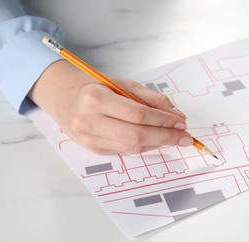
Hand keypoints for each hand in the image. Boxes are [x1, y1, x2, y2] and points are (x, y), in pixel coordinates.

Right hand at [28, 60, 192, 153]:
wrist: (63, 98)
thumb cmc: (95, 86)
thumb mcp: (121, 83)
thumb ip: (149, 97)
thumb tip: (175, 113)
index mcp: (95, 99)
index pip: (138, 114)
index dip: (163, 120)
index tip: (182, 122)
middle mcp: (89, 122)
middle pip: (136, 136)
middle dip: (166, 137)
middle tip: (185, 136)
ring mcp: (89, 139)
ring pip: (132, 147)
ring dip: (158, 143)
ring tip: (175, 137)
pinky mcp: (93, 149)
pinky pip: (125, 151)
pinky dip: (145, 146)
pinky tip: (156, 140)